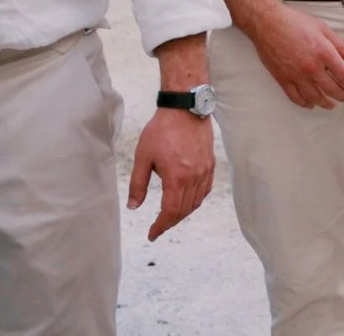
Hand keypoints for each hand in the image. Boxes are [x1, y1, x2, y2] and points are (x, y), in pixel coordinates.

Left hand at [127, 107, 214, 240]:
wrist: (185, 109)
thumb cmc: (162, 130)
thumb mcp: (143, 157)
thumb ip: (138, 184)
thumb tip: (133, 206)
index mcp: (177, 177)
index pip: (170, 212)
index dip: (160, 226)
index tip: (152, 234)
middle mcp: (194, 177)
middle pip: (184, 210)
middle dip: (170, 222)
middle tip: (158, 227)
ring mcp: (205, 171)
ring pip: (196, 202)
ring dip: (183, 213)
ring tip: (170, 215)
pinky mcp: (210, 164)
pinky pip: (205, 190)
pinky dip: (196, 200)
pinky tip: (187, 200)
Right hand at [247, 0, 343, 108]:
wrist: (268, 23)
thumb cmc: (296, 22)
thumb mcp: (323, 28)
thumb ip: (339, 45)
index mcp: (324, 53)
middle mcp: (312, 67)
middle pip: (332, 89)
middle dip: (343, 96)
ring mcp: (296, 75)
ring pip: (314, 97)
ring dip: (325, 103)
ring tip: (332, 105)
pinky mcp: (282, 78)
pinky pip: (295, 96)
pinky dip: (304, 103)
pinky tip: (310, 104)